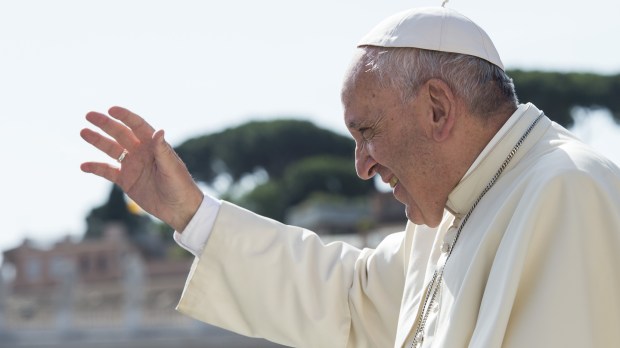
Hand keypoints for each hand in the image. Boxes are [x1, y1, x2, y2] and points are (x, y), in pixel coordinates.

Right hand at [80, 106, 202, 231]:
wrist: (179, 209)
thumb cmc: (180, 185)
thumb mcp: (172, 168)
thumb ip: (162, 151)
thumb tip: (159, 130)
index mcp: (154, 146)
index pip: (138, 126)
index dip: (125, 116)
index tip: (111, 110)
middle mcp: (141, 152)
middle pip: (120, 134)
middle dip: (105, 124)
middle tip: (89, 115)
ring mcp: (133, 165)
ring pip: (111, 149)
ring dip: (97, 141)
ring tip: (83, 132)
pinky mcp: (126, 180)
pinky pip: (107, 171)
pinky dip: (95, 168)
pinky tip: (83, 166)